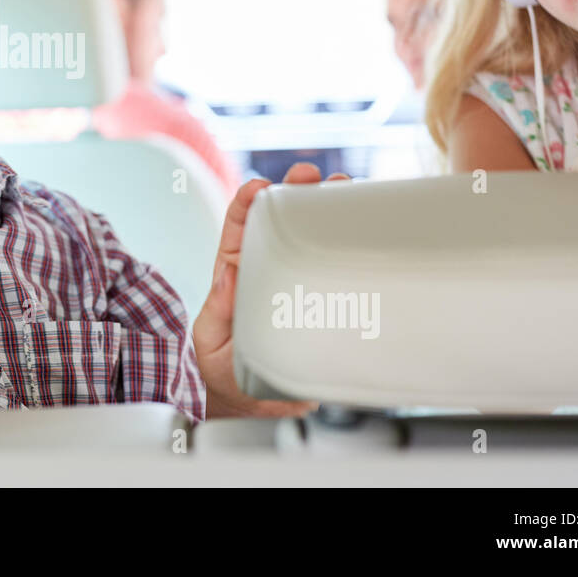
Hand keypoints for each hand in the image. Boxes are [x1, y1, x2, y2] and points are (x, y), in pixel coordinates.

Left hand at [192, 162, 349, 418]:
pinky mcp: (321, 303)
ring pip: (312, 237)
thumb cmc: (221, 367)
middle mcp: (267, 268)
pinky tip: (367, 232)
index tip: (259, 187)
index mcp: (236, 270)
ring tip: (345, 189)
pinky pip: (335, 271)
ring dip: (328, 210)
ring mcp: (296, 281)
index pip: (239, 227)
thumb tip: (227, 275)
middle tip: (312, 175)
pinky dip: (349, 250)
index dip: (248, 202)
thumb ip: (217, 311)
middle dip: (296, 191)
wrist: (249, 401)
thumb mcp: (210, 340)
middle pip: (281, 220)